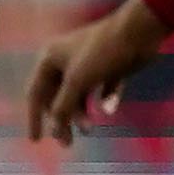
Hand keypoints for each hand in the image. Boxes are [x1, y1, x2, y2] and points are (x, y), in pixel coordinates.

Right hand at [21, 0, 164, 152]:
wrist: (139, 31)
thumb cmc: (102, 53)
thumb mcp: (77, 81)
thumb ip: (63, 107)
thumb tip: (53, 130)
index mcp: (50, 59)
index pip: (35, 94)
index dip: (34, 118)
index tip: (36, 140)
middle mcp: (65, 61)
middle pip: (57, 97)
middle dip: (62, 120)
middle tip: (67, 143)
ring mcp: (88, 64)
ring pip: (79, 96)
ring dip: (82, 113)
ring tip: (91, 130)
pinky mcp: (109, 67)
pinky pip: (102, 89)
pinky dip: (104, 99)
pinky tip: (110, 108)